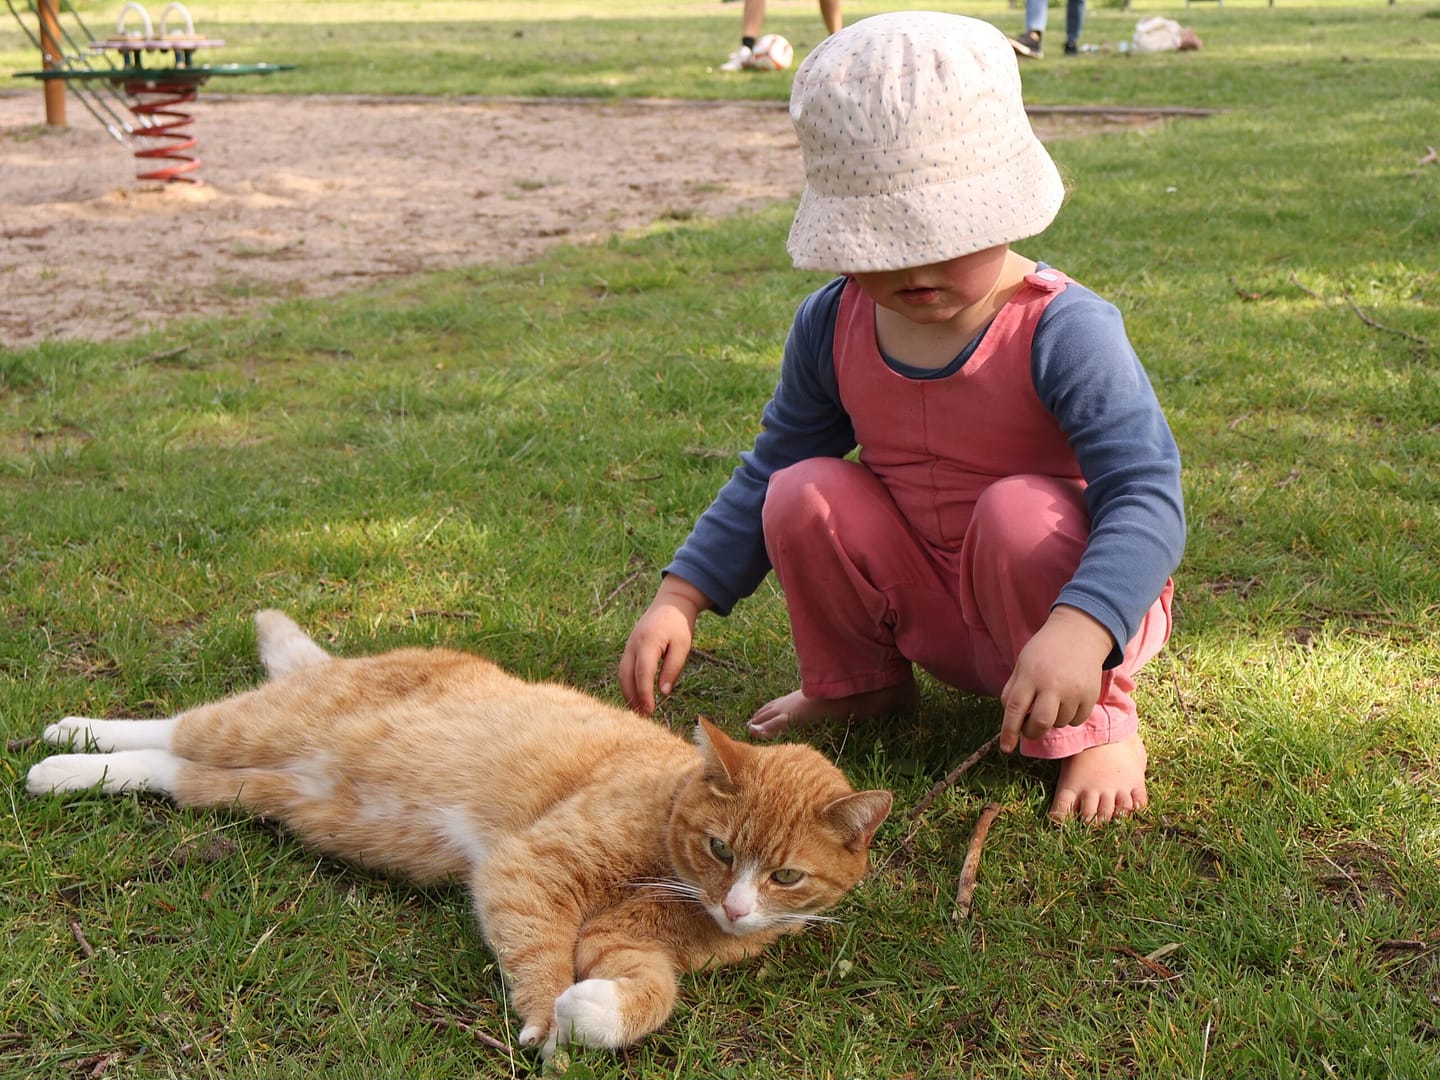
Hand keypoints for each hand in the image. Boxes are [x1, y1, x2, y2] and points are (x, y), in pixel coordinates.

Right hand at [619, 576, 710, 713]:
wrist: (671, 603)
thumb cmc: (679, 625)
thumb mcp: (682, 646)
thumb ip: (673, 668)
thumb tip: (663, 692)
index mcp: (648, 642)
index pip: (643, 673)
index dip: (645, 693)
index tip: (650, 710)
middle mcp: (633, 644)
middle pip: (626, 675)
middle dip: (632, 697)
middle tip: (642, 716)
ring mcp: (628, 646)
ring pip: (622, 673)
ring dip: (628, 693)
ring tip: (638, 711)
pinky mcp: (629, 648)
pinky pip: (624, 668)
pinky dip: (628, 683)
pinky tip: (636, 696)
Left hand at [999, 606, 1113, 751]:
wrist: (1080, 634)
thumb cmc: (1044, 651)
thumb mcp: (1022, 664)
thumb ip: (1013, 691)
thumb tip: (1010, 719)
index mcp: (1030, 675)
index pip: (1015, 709)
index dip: (1009, 731)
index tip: (1006, 748)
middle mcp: (1052, 685)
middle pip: (1040, 723)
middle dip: (1032, 732)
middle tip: (1030, 728)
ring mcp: (1073, 691)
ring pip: (1059, 723)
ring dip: (1052, 720)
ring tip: (1053, 700)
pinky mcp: (1090, 696)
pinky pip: (1076, 720)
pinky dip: (1069, 717)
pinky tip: (1068, 700)